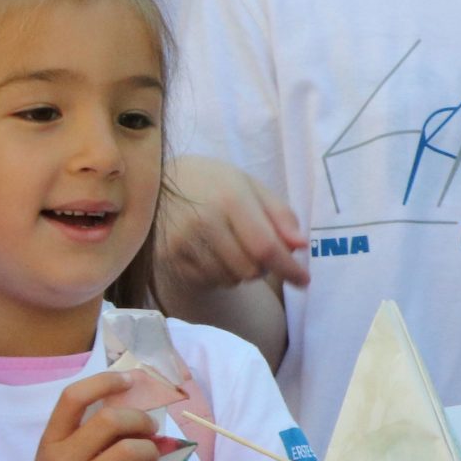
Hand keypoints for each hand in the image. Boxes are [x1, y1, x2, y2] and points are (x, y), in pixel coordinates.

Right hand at [13, 371, 166, 460]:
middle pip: (108, 420)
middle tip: (150, 427)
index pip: (73, 398)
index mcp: (50, 443)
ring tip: (152, 454)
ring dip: (150, 448)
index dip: (104, 382)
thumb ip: (82, 439)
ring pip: (128, 451)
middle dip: (139, 419)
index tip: (127, 379)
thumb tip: (131, 415)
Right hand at [158, 156, 307, 293]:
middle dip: (264, 268)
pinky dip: (219, 274)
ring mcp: (181, 241)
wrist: (156, 179)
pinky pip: (207, 280)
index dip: (288, 268)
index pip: (265, 246)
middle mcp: (203, 222)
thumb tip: (299, 246)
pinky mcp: (168, 256)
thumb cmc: (212, 181)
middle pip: (249, 268)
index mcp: (229, 199)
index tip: (304, 280)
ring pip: (229, 278)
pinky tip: (214, 255)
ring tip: (234, 250)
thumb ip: (279, 214)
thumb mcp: (250, 185)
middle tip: (261, 253)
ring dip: (241, 272)